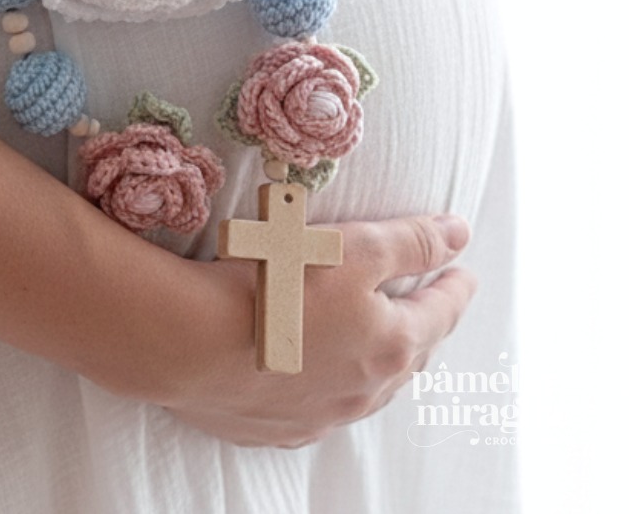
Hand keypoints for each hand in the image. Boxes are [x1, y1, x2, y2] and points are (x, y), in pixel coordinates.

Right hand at [158, 212, 475, 447]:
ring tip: (378, 341)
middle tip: (427, 306)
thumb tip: (459, 234)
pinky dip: (330, 387)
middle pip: (408, 356)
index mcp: (391, 344)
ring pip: (366, 388)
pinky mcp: (278, 426)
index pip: (439, 313)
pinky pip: (319, 408)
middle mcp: (365, 389)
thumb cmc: (278, 284)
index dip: (454, 287)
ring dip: (379, 362)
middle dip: (422, 328)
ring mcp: (322, 413)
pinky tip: (319, 378)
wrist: (194, 341)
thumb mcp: (355, 247)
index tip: (465, 274)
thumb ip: (411, 243)